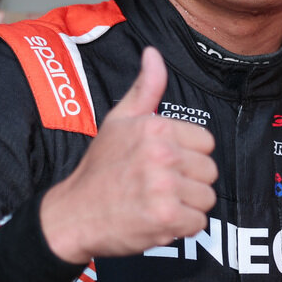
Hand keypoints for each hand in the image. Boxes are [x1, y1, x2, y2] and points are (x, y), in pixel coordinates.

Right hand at [39, 47, 217, 263]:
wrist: (73, 215)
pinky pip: (198, 223)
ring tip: (157, 203)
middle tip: (158, 187)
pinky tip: (157, 220)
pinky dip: (181, 227)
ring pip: (206, 198)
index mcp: (156, 127)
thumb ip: (145, 88)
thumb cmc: (99, 169)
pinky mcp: (165, 217)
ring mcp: (164, 187)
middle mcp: (162, 154)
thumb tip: (153, 54)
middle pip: (209, 171)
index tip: (164, 164)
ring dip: (186, 206)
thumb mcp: (118, 121)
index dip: (188, 156)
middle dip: (189, 183)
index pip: (206, 142)